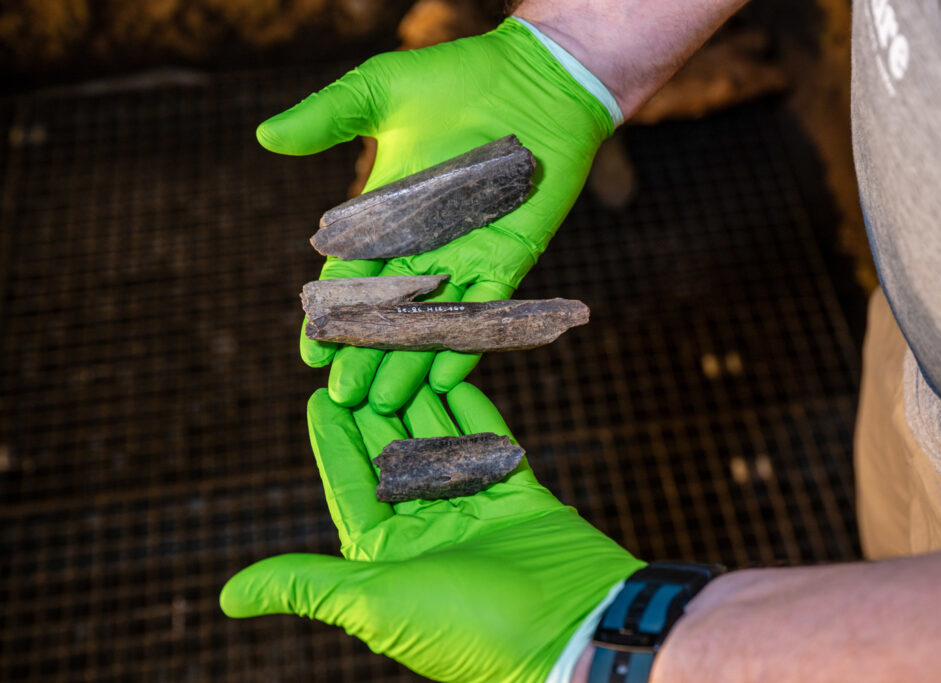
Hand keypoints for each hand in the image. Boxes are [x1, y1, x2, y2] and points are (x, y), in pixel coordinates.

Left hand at [220, 383, 642, 681]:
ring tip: (402, 355)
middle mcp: (427, 529)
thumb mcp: (370, 603)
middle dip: (375, 410)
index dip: (332, 441)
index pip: (351, 487)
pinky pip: (490, 441)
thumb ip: (301, 585)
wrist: (568, 629)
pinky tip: (455, 375)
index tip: (316, 395)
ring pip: (439, 442)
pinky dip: (473, 410)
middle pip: (393, 456)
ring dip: (420, 401)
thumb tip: (224, 600)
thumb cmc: (463, 625)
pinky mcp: (519, 493)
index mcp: (388, 555)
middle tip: (359, 358)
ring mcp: (475, 509)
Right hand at [259, 17, 615, 412]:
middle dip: (365, 352)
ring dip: (410, 361)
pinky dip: (470, 342)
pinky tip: (447, 378)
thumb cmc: (457, 78)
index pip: (351, 276)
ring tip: (388, 403)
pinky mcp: (509, 259)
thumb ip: (326, 117)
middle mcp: (424, 245)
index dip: (331, 315)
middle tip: (344, 395)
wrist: (534, 79)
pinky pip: (488, 310)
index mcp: (387, 215)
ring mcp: (467, 256)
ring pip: (433, 321)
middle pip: (389, 312)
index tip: (310, 352)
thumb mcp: (382, 91)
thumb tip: (265, 137)